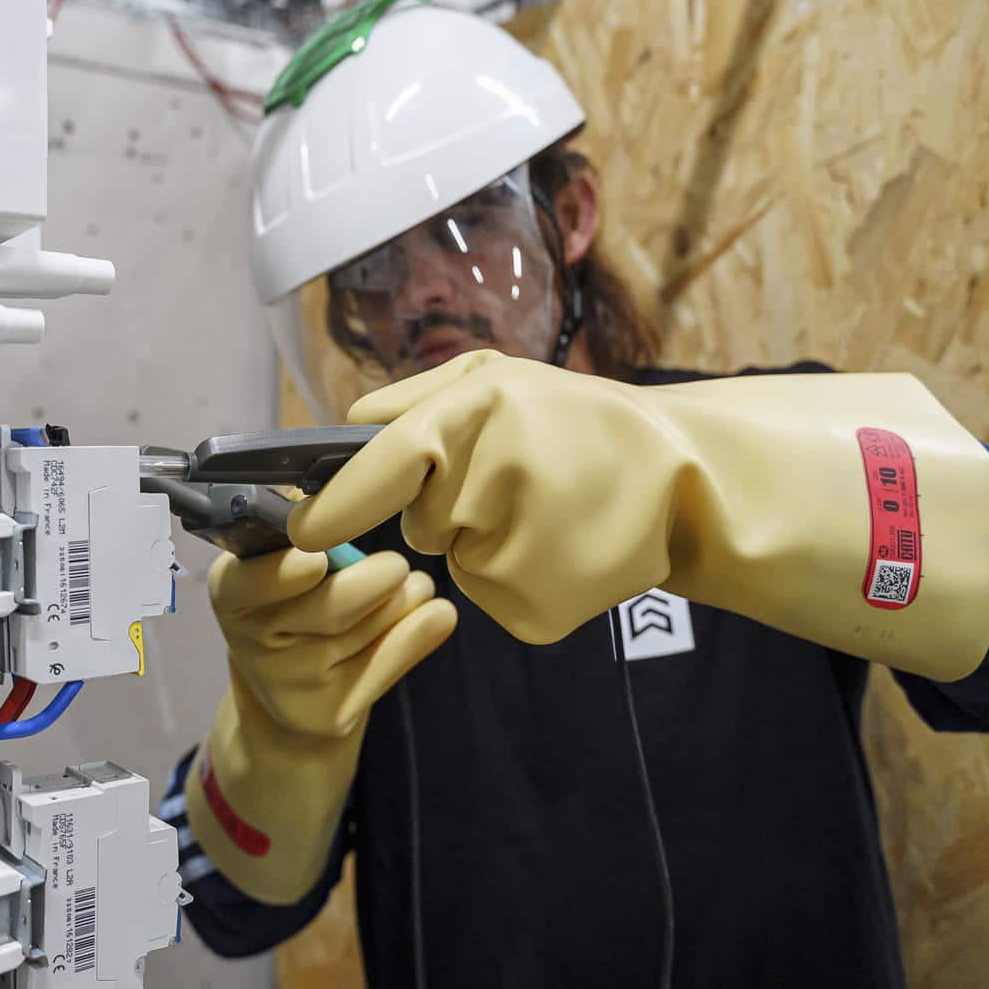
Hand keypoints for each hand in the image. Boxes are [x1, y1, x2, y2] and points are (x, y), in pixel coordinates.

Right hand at [210, 547, 456, 737]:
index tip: (316, 561)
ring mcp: (291, 684)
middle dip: (371, 583)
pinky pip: (387, 664)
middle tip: (397, 565)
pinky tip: (438, 615)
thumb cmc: (293, 601)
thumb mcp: (279, 562)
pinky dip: (419, 634)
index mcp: (232, 591)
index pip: (247, 583)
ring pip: (365, 630)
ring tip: (415, 585)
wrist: (290, 697)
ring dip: (403, 600)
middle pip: (327, 609)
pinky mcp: (330, 714)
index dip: (281, 575)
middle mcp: (253, 641)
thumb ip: (303, 526)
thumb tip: (330, 483)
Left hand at [288, 349, 988, 679]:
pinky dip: (514, 578)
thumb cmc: (583, 421)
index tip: (301, 529)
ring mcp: (512, 554)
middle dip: (451, 504)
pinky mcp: (533, 611)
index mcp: (474, 418)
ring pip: (458, 561)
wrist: (688, 482)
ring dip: (486, 540)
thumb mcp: (503, 377)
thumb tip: (349, 424)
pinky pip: (491, 597)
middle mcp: (485, 486)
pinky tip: (560, 547)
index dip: (333, 505)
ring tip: (550, 509)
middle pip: (421, 522)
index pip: (380, 470)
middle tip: (517, 479)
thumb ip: (417, 397)